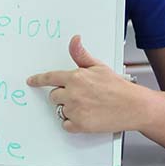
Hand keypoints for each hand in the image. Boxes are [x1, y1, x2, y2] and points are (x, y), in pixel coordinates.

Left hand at [26, 35, 142, 133]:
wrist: (133, 106)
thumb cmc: (118, 87)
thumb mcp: (99, 66)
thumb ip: (81, 55)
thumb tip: (74, 40)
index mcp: (76, 77)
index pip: (50, 78)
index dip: (38, 80)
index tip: (31, 81)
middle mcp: (73, 93)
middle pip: (54, 96)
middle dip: (63, 96)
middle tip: (81, 96)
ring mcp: (75, 110)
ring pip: (61, 110)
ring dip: (69, 109)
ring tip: (87, 106)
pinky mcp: (80, 125)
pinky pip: (66, 125)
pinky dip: (73, 123)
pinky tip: (86, 117)